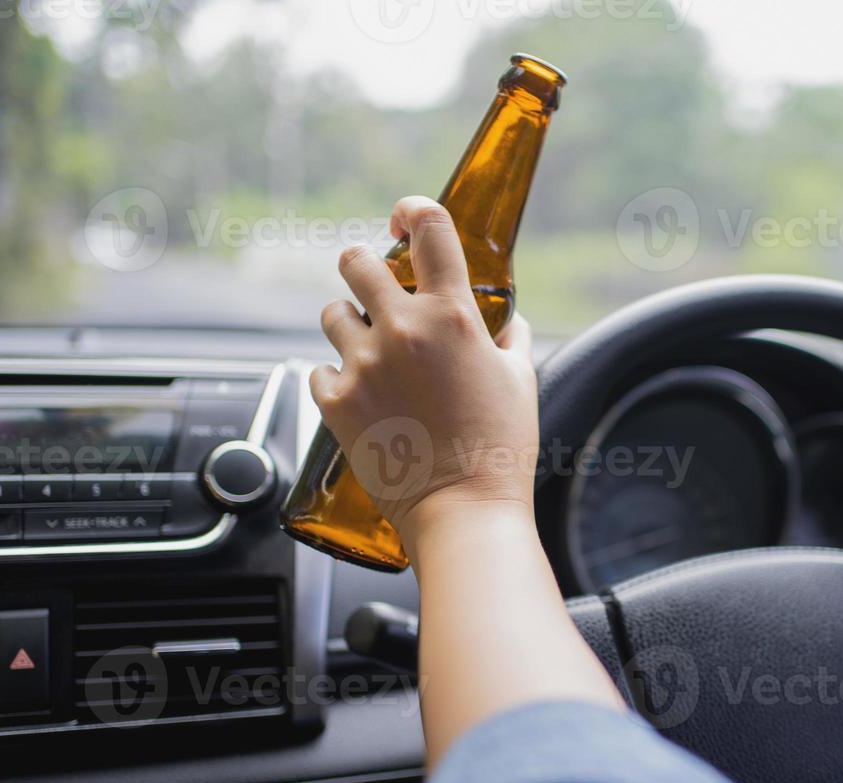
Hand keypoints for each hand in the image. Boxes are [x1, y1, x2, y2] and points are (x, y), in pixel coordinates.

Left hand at [311, 196, 538, 545]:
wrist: (463, 510)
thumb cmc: (500, 449)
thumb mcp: (521, 382)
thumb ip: (511, 340)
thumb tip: (509, 323)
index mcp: (453, 316)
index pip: (428, 227)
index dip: (411, 212)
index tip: (403, 221)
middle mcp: (403, 330)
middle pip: (355, 261)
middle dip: (362, 268)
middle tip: (374, 291)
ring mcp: (363, 364)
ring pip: (332, 314)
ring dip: (349, 327)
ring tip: (373, 358)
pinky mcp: (336, 400)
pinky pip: (320, 370)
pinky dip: (338, 380)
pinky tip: (365, 402)